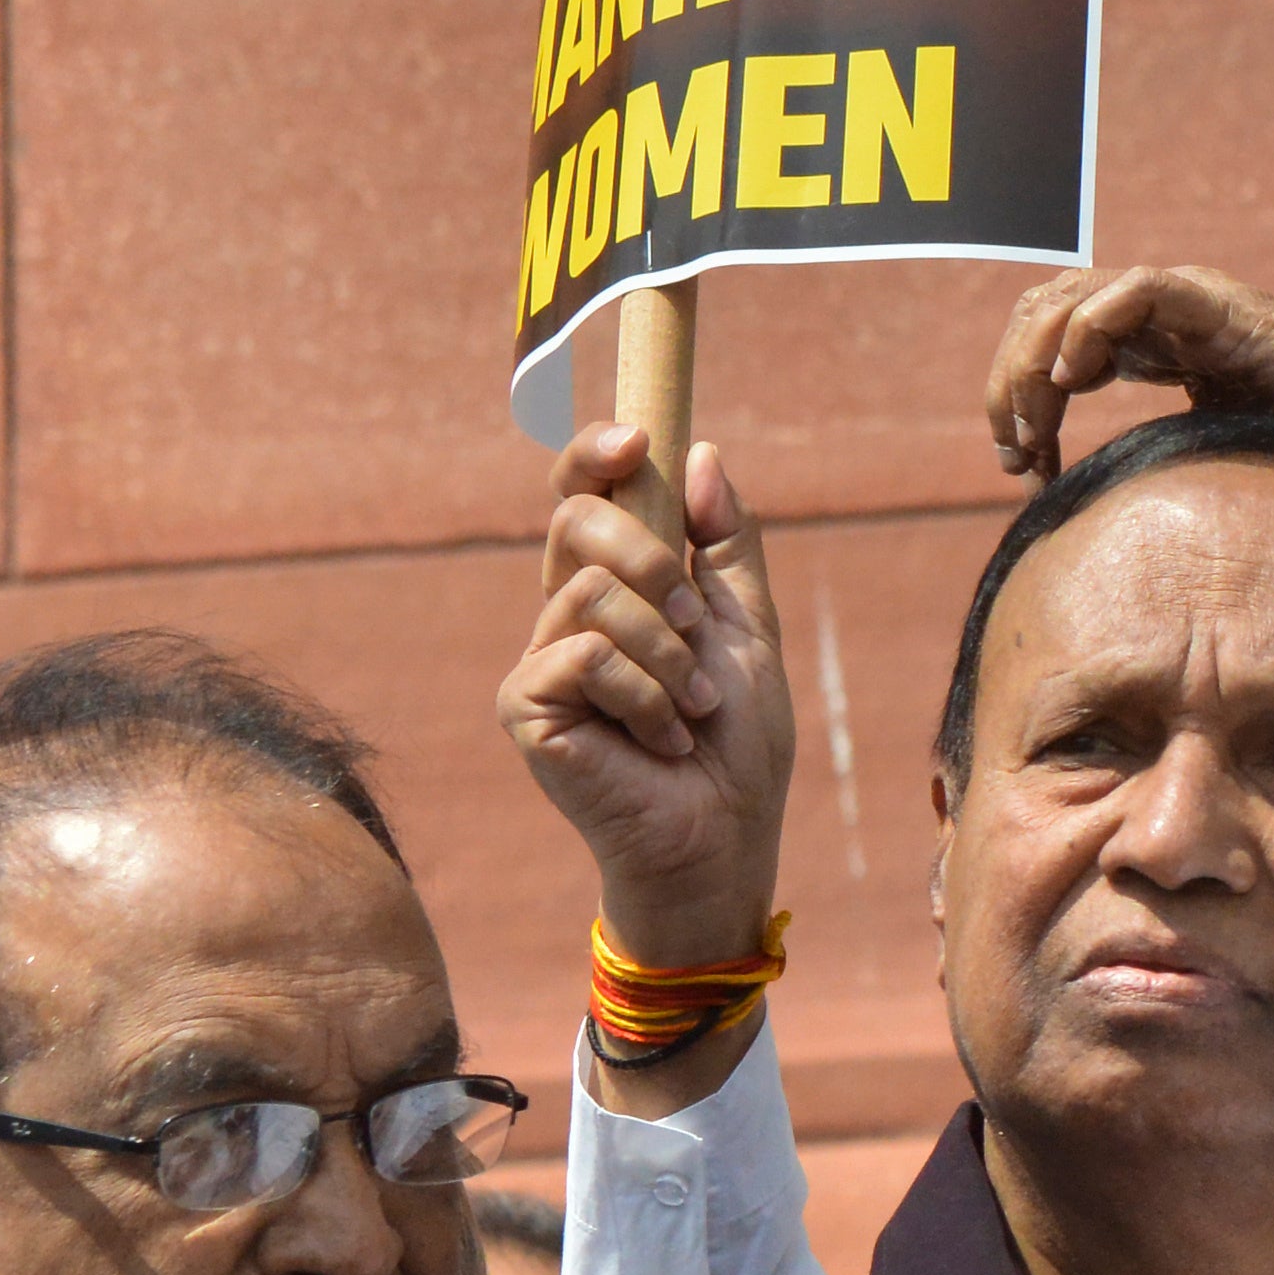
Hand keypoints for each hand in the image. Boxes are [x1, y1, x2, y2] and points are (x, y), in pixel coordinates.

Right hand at [501, 421, 798, 1009]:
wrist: (723, 836)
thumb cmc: (735, 745)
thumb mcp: (749, 629)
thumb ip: (728, 545)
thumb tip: (701, 453)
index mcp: (615, 586)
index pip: (582, 495)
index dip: (595, 453)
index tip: (639, 437)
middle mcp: (564, 613)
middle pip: (578, 519)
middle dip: (656, 560)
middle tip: (698, 627)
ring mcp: (539, 658)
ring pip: (592, 592)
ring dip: (667, 652)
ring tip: (690, 708)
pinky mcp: (523, 705)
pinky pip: (584, 654)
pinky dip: (645, 695)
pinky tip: (661, 741)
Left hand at [986, 262, 1273, 511]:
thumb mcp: (1203, 461)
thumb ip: (1149, 464)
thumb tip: (1088, 515)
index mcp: (1153, 342)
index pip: (1051, 342)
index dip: (1018, 395)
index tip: (1020, 466)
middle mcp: (1160, 312)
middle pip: (1044, 311)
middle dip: (1012, 380)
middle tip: (1012, 452)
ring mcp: (1188, 301)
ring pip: (1073, 296)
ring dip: (1035, 361)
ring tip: (1033, 426)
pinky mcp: (1219, 305)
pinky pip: (1137, 290)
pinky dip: (1092, 328)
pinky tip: (1076, 380)